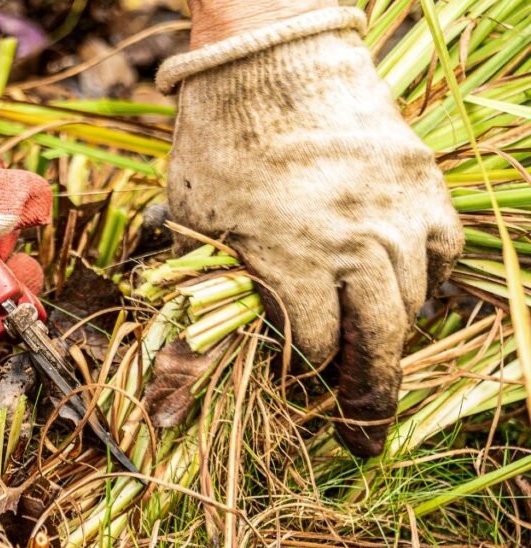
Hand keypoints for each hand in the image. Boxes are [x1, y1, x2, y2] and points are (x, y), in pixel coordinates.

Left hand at [158, 7, 462, 456]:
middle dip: (368, 395)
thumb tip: (163, 418)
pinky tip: (400, 287)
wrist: (270, 58)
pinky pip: (441, 250)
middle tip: (363, 432)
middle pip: (378, 343)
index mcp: (293, 263)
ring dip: (391, 332)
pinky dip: (424, 276)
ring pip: (412, 301)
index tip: (292, 383)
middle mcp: (355, 247)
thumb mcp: (191, 238)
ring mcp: (396, 213)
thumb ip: (188, 331)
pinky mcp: (421, 183)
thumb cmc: (217, 147)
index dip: (301, 374)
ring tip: (372, 350)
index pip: (314, 350)